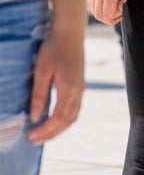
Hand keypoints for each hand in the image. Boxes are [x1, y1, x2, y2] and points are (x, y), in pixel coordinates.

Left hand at [29, 30, 83, 144]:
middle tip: (35, 140)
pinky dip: (65, 120)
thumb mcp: (41, 71)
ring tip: (44, 135)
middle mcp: (78, 92)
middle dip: (51, 134)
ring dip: (59, 129)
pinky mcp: (81, 86)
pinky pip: (75, 109)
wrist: (70, 34)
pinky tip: (55, 120)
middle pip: (67, 121)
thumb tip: (35, 117)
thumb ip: (39, 95)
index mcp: (69, 89)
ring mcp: (81, 89)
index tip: (31, 135)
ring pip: (73, 117)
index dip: (45, 130)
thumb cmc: (53, 49)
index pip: (57, 118)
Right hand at [89, 0, 138, 25]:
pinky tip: (107, 0)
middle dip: (109, 18)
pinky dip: (98, 5)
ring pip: (93, 8)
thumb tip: (118, 6)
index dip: (116, 16)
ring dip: (103, 12)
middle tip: (119, 13)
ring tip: (114, 7)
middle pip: (98, 14)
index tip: (123, 10)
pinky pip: (92, 0)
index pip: (108, 14)